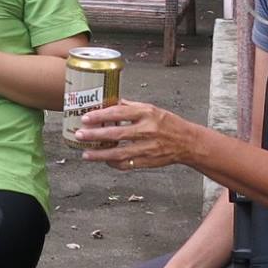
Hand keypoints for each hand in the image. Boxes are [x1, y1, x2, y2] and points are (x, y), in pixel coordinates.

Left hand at [75, 100, 204, 170]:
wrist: (187, 142)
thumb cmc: (168, 123)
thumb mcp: (152, 109)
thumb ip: (131, 107)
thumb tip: (109, 102)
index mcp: (147, 113)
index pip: (119, 113)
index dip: (100, 115)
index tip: (86, 117)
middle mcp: (147, 130)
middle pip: (116, 134)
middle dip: (95, 135)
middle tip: (80, 134)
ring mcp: (148, 148)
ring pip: (119, 153)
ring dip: (100, 154)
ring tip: (85, 154)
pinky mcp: (148, 161)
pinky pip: (127, 164)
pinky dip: (113, 163)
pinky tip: (103, 161)